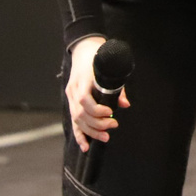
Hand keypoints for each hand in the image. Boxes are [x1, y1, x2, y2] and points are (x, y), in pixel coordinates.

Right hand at [64, 35, 128, 153]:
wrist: (84, 49)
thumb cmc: (98, 57)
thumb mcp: (109, 68)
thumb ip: (117, 87)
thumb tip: (125, 104)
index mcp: (83, 80)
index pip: (85, 99)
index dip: (97, 110)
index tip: (110, 113)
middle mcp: (74, 90)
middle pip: (80, 113)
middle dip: (97, 124)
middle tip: (113, 126)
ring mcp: (70, 96)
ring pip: (76, 119)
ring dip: (91, 131)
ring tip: (105, 137)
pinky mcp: (71, 101)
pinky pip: (73, 122)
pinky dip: (79, 135)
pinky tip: (86, 146)